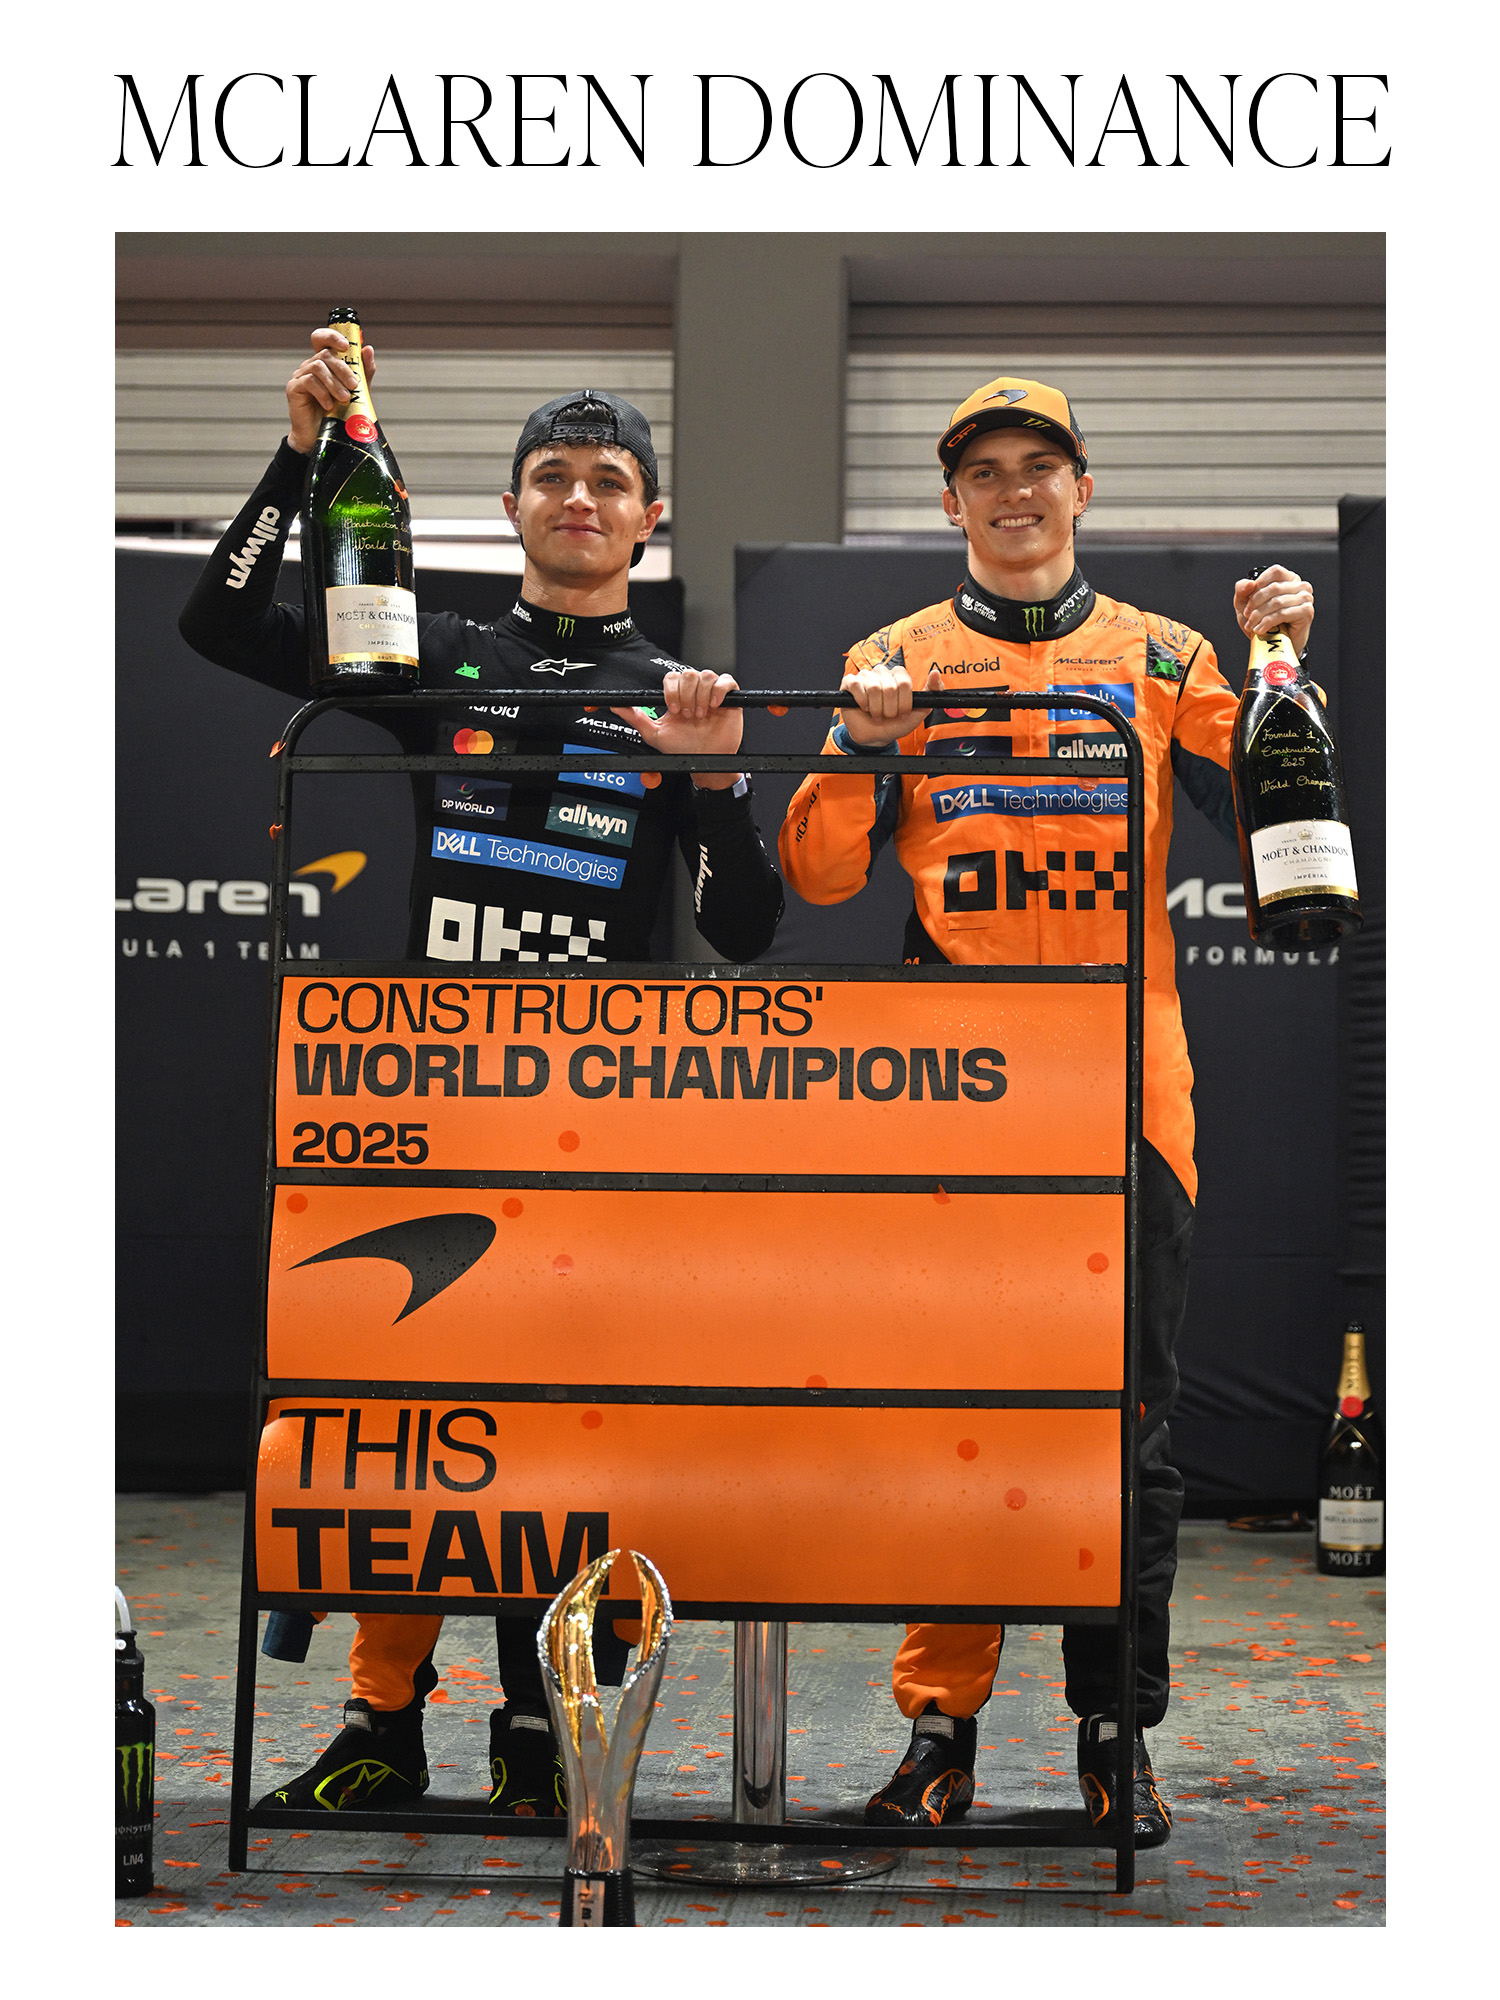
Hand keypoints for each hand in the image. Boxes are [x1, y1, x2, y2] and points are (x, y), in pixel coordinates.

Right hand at [286, 328, 375, 454]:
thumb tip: (368, 349)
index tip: (346, 346)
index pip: (322, 338)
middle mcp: (310, 366)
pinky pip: (308, 382)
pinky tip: (329, 406)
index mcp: (324, 363)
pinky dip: (322, 393)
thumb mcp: (357, 392)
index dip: (332, 336)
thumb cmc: (339, 415)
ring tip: (344, 399)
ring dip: (334, 383)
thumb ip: (363, 373)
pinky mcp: (294, 388)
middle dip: (343, 369)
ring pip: (317, 366)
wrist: (321, 438)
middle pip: (325, 354)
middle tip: (354, 385)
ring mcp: (300, 376)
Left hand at [611, 669, 743, 789]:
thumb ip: (636, 718)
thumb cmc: (683, 749)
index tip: (674, 710)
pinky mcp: (730, 699)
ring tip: (701, 715)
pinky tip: (714, 705)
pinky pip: (726, 681)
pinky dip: (719, 690)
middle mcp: (694, 692)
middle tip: (688, 715)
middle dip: (686, 695)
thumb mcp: (655, 734)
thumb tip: (616, 705)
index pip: (672, 678)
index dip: (672, 691)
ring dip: (701, 696)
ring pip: (706, 676)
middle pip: (688, 673)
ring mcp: (712, 694)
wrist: (704, 762)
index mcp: (677, 697)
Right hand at [838, 661, 943, 746]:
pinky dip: (861, 701)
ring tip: (876, 714)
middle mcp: (882, 672)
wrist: (876, 736)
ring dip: (876, 709)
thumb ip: (933, 692)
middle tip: (887, 716)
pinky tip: (863, 707)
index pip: (904, 683)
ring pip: (873, 688)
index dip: (903, 703)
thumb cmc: (897, 722)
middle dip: (889, 709)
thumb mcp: (920, 710)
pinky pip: (856, 685)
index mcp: (898, 675)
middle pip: (889, 687)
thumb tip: (936, 673)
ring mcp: (865, 676)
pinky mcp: (849, 682)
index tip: (902, 713)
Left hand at [1234, 565, 1313, 659]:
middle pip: (1274, 588)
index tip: (1248, 599)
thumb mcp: (1245, 603)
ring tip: (1252, 625)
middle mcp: (1300, 586)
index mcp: (1288, 578)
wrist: (1273, 644)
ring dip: (1259, 615)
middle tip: (1247, 616)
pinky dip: (1267, 622)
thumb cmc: (1262, 621)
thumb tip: (1250, 583)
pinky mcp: (1306, 612)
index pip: (1274, 572)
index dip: (1259, 584)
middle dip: (1255, 604)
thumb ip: (1242, 589)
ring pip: (1277, 601)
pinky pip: (1283, 613)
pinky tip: (1260, 630)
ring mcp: (1305, 598)